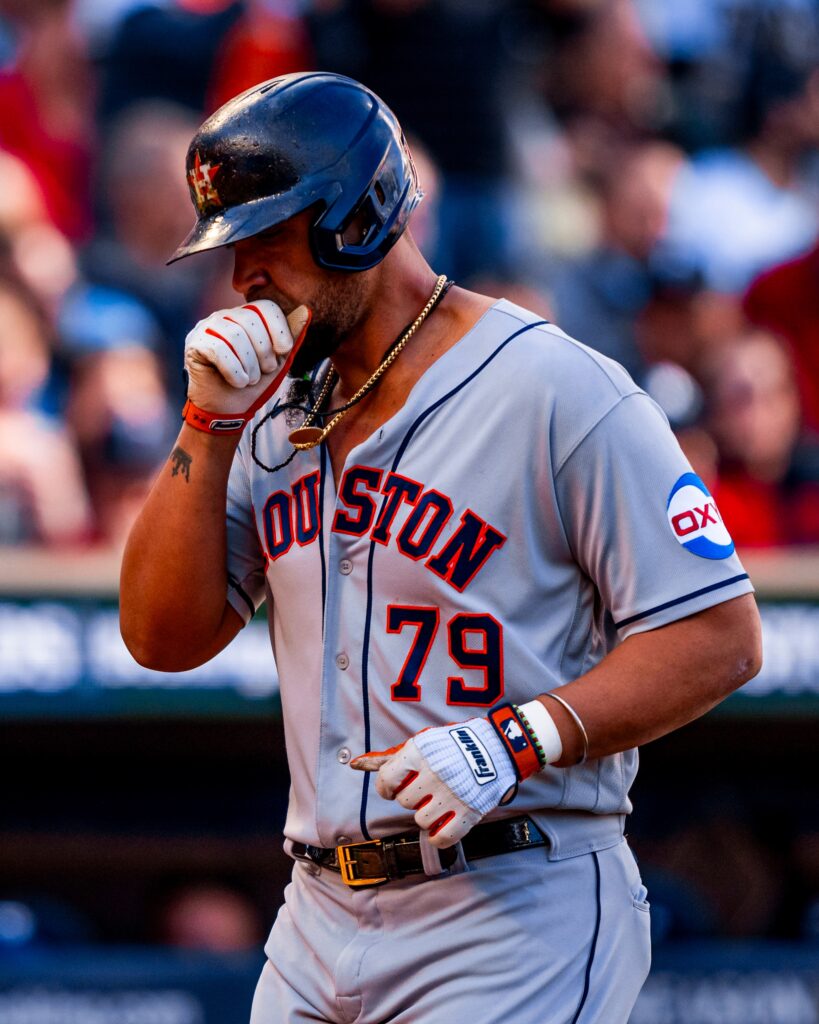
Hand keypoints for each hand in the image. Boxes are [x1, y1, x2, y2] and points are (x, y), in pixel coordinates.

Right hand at [184, 301, 310, 417]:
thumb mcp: (278, 361)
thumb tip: (305, 311)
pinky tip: (237, 382)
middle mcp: (224, 316)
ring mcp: (206, 327)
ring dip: (249, 365)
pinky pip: (218, 349)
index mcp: (246, 317)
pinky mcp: (194, 343)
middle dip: (264, 351)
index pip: (266, 306)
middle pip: (250, 319)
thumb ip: (290, 337)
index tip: (284, 350)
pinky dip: (233, 371)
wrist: (227, 411)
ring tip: (249, 380)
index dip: (280, 328)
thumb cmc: (252, 385)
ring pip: (234, 335)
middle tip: (263, 372)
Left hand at [351, 716, 519, 848]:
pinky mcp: (469, 812)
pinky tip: (444, 823)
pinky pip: (442, 838)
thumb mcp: (420, 743)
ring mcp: (452, 794)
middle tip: (427, 789)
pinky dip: (439, 836)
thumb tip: (354, 765)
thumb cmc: (452, 746)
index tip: (399, 785)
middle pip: (404, 802)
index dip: (389, 787)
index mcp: (419, 752)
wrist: (496, 749)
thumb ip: (387, 758)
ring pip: (421, 821)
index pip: (385, 782)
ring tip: (440, 801)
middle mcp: (434, 773)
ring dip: (427, 815)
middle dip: (412, 798)